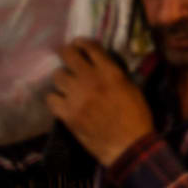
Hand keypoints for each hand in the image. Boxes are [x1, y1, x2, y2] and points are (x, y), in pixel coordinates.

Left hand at [45, 39, 153, 166]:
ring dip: (63, 77)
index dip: (82, 42)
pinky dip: (55, 98)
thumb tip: (101, 65)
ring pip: (57, 76)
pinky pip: (51, 98)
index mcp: (110, 72)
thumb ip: (115, 74)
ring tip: (67, 83)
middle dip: (67, 52)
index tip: (79, 44)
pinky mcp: (66, 114)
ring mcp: (76, 97)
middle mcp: (90, 80)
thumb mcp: (132, 88)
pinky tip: (62, 101)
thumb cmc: (136, 116)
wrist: (127, 145)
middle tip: (68, 56)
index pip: (90, 47)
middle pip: (68, 55)